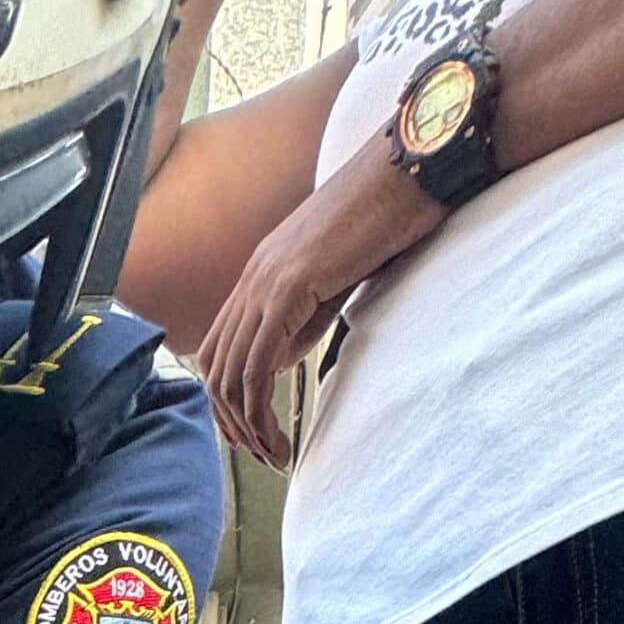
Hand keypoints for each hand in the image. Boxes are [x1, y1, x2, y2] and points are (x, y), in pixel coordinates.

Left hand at [194, 136, 443, 463]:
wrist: (409, 168)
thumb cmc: (386, 218)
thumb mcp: (333, 280)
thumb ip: (299, 318)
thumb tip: (275, 362)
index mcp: (260, 273)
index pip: (220, 347)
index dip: (227, 399)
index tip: (252, 432)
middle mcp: (252, 277)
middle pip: (214, 367)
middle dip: (231, 422)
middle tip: (261, 454)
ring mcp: (265, 281)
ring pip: (231, 374)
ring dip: (247, 427)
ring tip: (272, 455)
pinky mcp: (287, 289)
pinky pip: (257, 365)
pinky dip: (260, 410)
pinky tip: (277, 435)